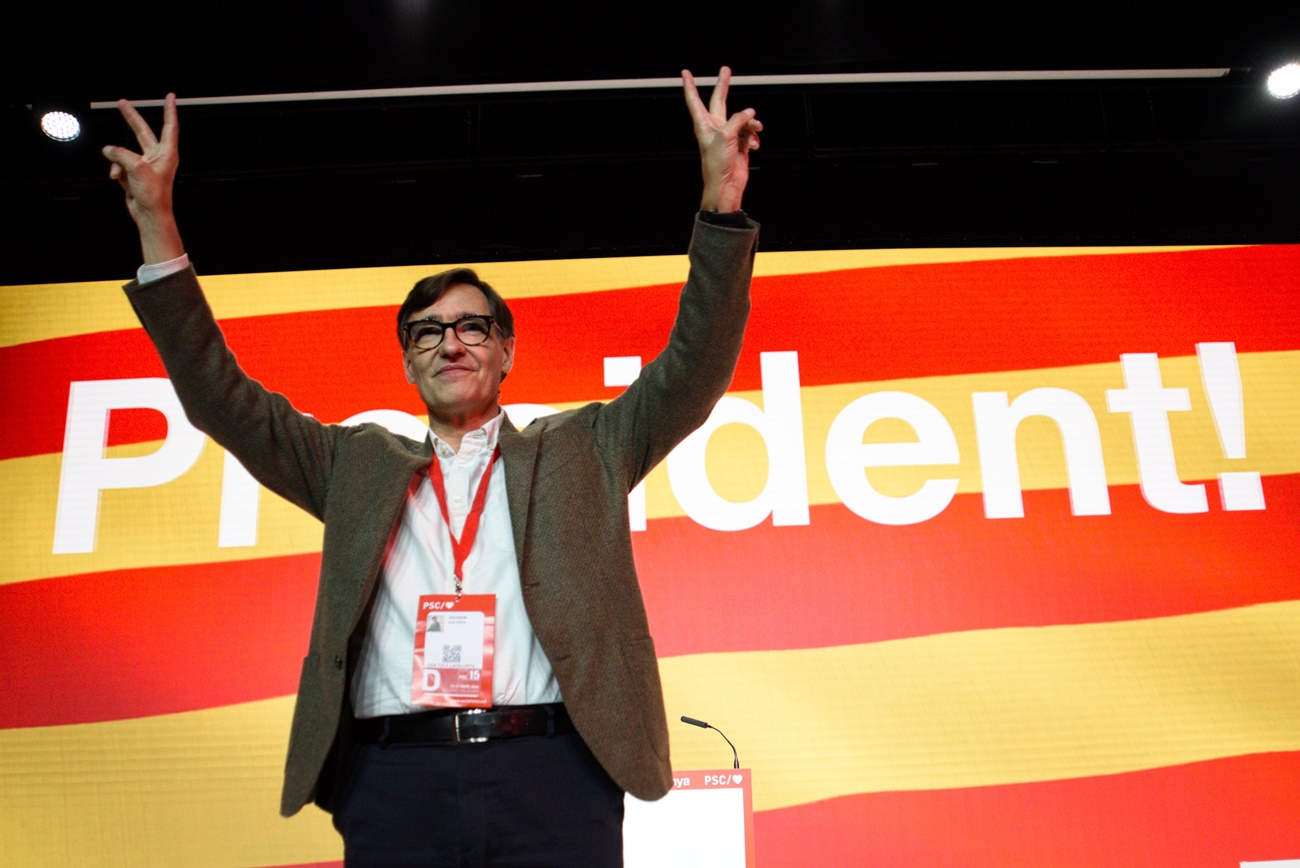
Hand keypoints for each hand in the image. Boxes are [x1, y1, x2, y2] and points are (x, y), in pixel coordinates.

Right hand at [102, 93, 184, 263]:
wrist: (149, 214)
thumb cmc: (153, 194)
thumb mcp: (136, 169)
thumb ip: (121, 154)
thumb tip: (108, 150)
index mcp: (166, 153)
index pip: (169, 126)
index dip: (169, 111)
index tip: (170, 96)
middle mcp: (156, 156)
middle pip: (142, 131)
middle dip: (131, 118)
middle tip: (122, 103)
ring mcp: (144, 164)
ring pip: (124, 152)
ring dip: (117, 160)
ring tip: (119, 172)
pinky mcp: (134, 173)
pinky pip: (119, 165)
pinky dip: (116, 171)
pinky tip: (118, 180)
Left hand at [682, 67, 761, 212]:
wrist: (726, 185)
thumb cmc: (717, 165)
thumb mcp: (726, 136)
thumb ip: (738, 120)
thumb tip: (749, 113)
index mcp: (704, 124)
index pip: (694, 100)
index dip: (690, 86)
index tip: (685, 73)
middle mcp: (715, 127)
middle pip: (720, 101)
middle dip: (723, 85)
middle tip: (726, 70)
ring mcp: (728, 135)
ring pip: (742, 119)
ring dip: (751, 124)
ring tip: (755, 131)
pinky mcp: (739, 143)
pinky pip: (749, 133)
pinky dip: (753, 137)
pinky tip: (753, 145)